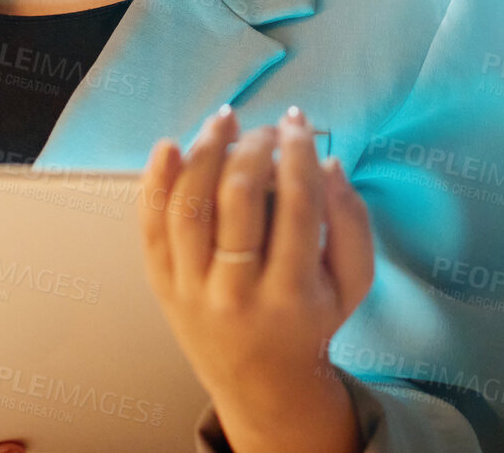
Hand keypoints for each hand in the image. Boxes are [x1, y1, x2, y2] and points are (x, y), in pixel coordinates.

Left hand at [137, 105, 374, 452]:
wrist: (261, 381)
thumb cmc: (310, 319)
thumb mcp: (352, 283)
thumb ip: (352, 222)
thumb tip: (327, 163)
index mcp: (292, 293)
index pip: (296, 203)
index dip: (297, 151)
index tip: (298, 121)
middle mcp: (237, 292)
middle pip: (237, 197)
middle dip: (254, 147)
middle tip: (266, 129)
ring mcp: (192, 288)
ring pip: (189, 205)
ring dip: (205, 151)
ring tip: (223, 121)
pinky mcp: (162, 284)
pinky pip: (151, 226)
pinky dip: (154, 182)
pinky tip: (169, 146)